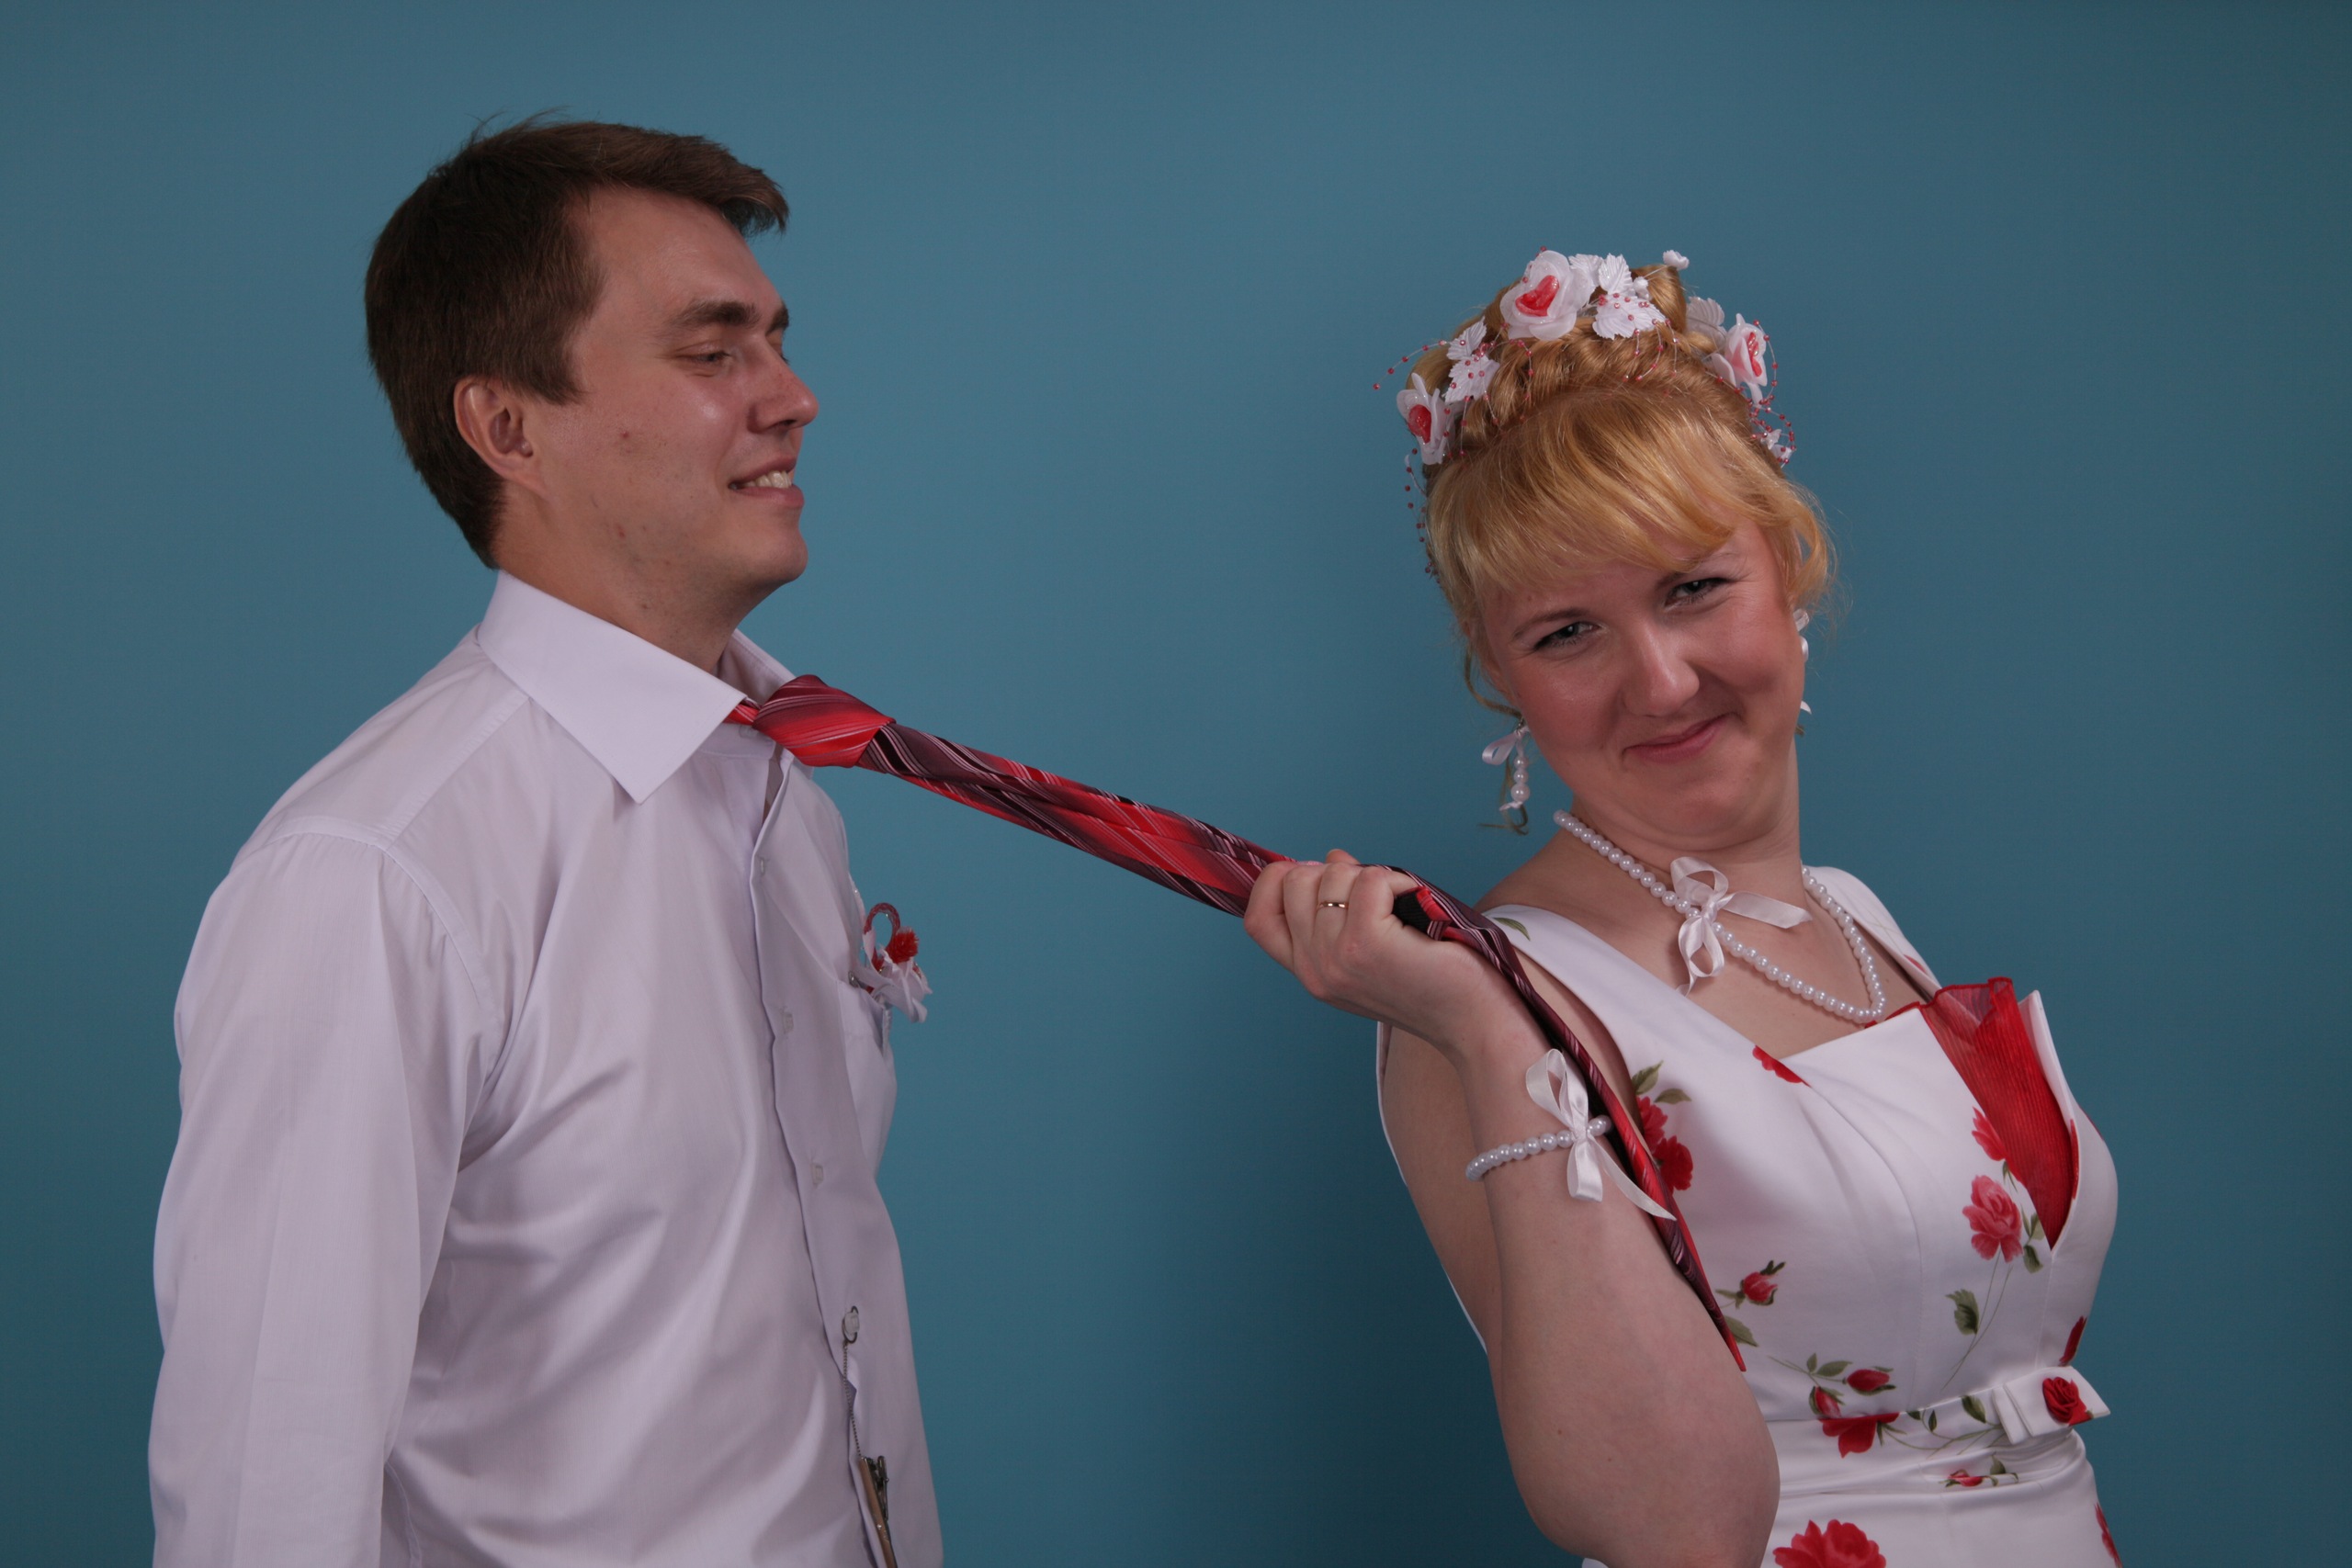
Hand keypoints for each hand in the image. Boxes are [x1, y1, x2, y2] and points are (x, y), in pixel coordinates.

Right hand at [1243, 851, 1522, 1057]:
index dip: (1276, 882)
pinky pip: (1369, 880)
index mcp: (1311, 973)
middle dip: (1333, 871)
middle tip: (1374, 892)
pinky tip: (1415, 901)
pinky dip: (1395, 879)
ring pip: (1333, 875)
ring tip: (1401, 903)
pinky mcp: (1368, 945)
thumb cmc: (1434, 985)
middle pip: (1293, 883)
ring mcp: (1337, 958)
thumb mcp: (1371, 955)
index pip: (1258, 917)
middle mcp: (1316, 970)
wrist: (1475, 1024)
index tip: (1316, 875)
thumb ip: (1340, 915)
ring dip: (1372, 875)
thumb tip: (1332, 858)